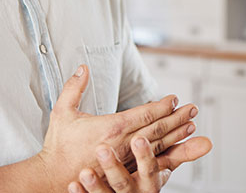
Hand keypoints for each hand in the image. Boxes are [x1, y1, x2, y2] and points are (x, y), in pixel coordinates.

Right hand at [38, 65, 198, 187]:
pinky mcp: (124, 172)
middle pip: (157, 129)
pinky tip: (178, 154)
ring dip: (177, 136)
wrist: (52, 177)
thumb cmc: (58, 146)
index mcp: (111, 128)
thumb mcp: (62, 112)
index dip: (162, 106)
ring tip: (192, 127)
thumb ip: (74, 88)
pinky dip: (167, 157)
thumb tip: (83, 68)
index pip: (145, 114)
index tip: (174, 99)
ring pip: (158, 147)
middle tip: (193, 110)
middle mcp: (123, 145)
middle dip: (177, 118)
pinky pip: (150, 164)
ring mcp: (126, 161)